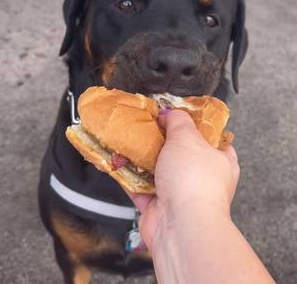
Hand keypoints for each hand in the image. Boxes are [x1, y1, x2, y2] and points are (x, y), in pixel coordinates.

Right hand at [126, 109, 239, 251]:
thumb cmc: (194, 180)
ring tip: (131, 139)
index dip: (196, 124)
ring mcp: (180, 193)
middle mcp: (202, 178)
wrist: (180, 225)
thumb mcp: (187, 137)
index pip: (212, 138)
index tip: (179, 114)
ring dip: (143, 157)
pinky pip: (140, 187)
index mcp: (221, 161)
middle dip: (164, 140)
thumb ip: (178, 120)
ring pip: (158, 169)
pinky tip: (118, 161)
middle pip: (181, 152)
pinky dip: (128, 175)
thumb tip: (169, 112)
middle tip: (150, 125)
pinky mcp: (158, 206)